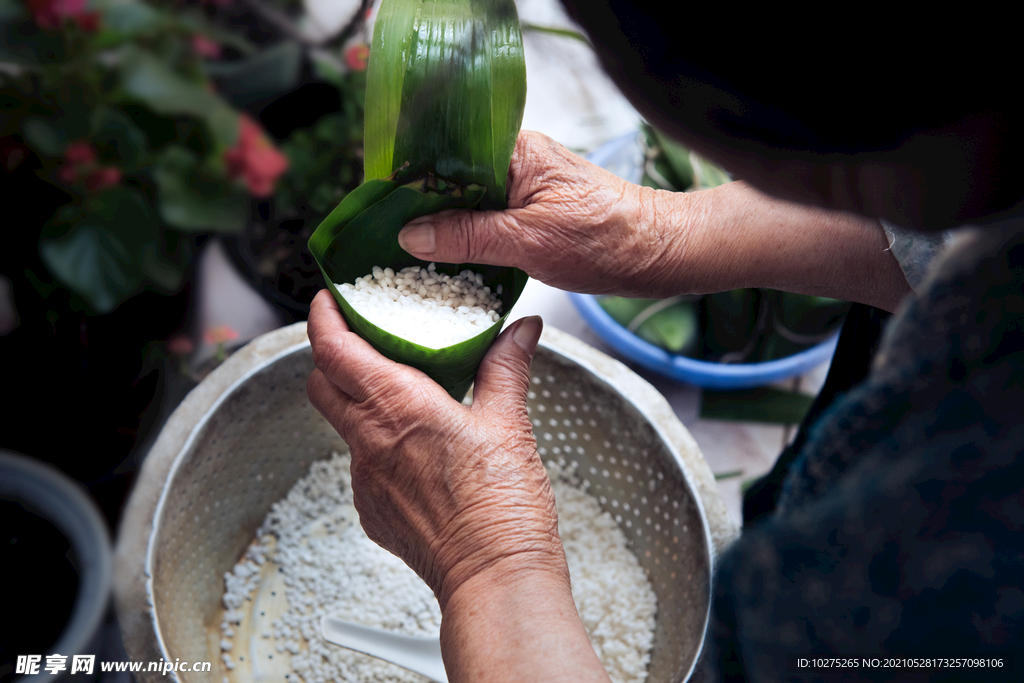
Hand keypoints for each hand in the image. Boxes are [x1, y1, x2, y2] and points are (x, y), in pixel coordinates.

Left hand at [305, 290, 565, 607]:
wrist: (494, 579)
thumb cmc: (501, 509)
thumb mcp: (510, 424)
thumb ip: (506, 368)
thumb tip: (520, 333)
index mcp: (397, 407)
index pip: (332, 349)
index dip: (323, 318)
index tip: (329, 300)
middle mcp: (369, 441)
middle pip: (321, 383)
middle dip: (330, 355)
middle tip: (359, 339)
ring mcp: (365, 479)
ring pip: (341, 425)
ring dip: (356, 402)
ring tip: (398, 394)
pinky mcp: (372, 510)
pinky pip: (362, 464)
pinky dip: (377, 445)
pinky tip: (417, 449)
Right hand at [397, 130, 687, 296]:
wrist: (658, 255)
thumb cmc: (605, 239)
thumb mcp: (527, 241)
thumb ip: (466, 237)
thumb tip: (411, 236)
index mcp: (514, 152)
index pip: (445, 155)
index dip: (410, 181)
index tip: (380, 209)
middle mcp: (516, 163)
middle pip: (452, 181)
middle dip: (422, 210)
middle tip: (386, 239)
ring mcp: (525, 189)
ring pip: (468, 205)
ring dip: (444, 229)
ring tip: (408, 254)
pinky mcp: (532, 215)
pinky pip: (487, 223)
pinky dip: (468, 241)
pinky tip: (448, 262)